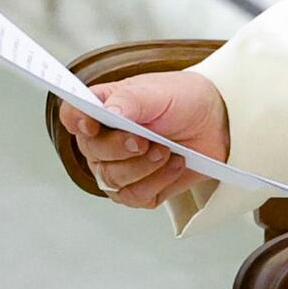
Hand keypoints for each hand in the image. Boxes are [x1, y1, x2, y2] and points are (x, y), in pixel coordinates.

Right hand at [58, 70, 229, 209]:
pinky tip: (175, 164)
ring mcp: (117, 167)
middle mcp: (103, 139)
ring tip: (167, 150)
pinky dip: (158, 181)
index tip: (92, 125)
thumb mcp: (157, 92)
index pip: (72, 115)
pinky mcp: (137, 190)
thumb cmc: (182, 101)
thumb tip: (109, 114)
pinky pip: (136, 196)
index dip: (76, 121)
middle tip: (145, 140)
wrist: (215, 123)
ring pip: (112, 179)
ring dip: (143, 166)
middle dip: (120, 148)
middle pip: (91, 152)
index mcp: (101, 107)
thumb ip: (130, 100)